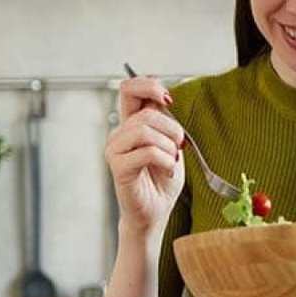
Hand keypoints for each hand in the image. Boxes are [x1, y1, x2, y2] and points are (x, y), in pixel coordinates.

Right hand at [105, 74, 186, 234]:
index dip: (148, 85)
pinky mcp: (118, 167)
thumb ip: (165, 122)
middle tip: (180, 145)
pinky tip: (167, 171)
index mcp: (131, 124)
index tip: (168, 99)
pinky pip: (147, 152)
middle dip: (172, 128)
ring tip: (172, 160)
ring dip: (168, 145)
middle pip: (145, 113)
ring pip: (144, 130)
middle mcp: (119, 134)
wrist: (156, 211)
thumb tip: (164, 99)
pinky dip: (165, 160)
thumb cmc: (162, 180)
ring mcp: (115, 150)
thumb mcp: (171, 144)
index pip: (129, 89)